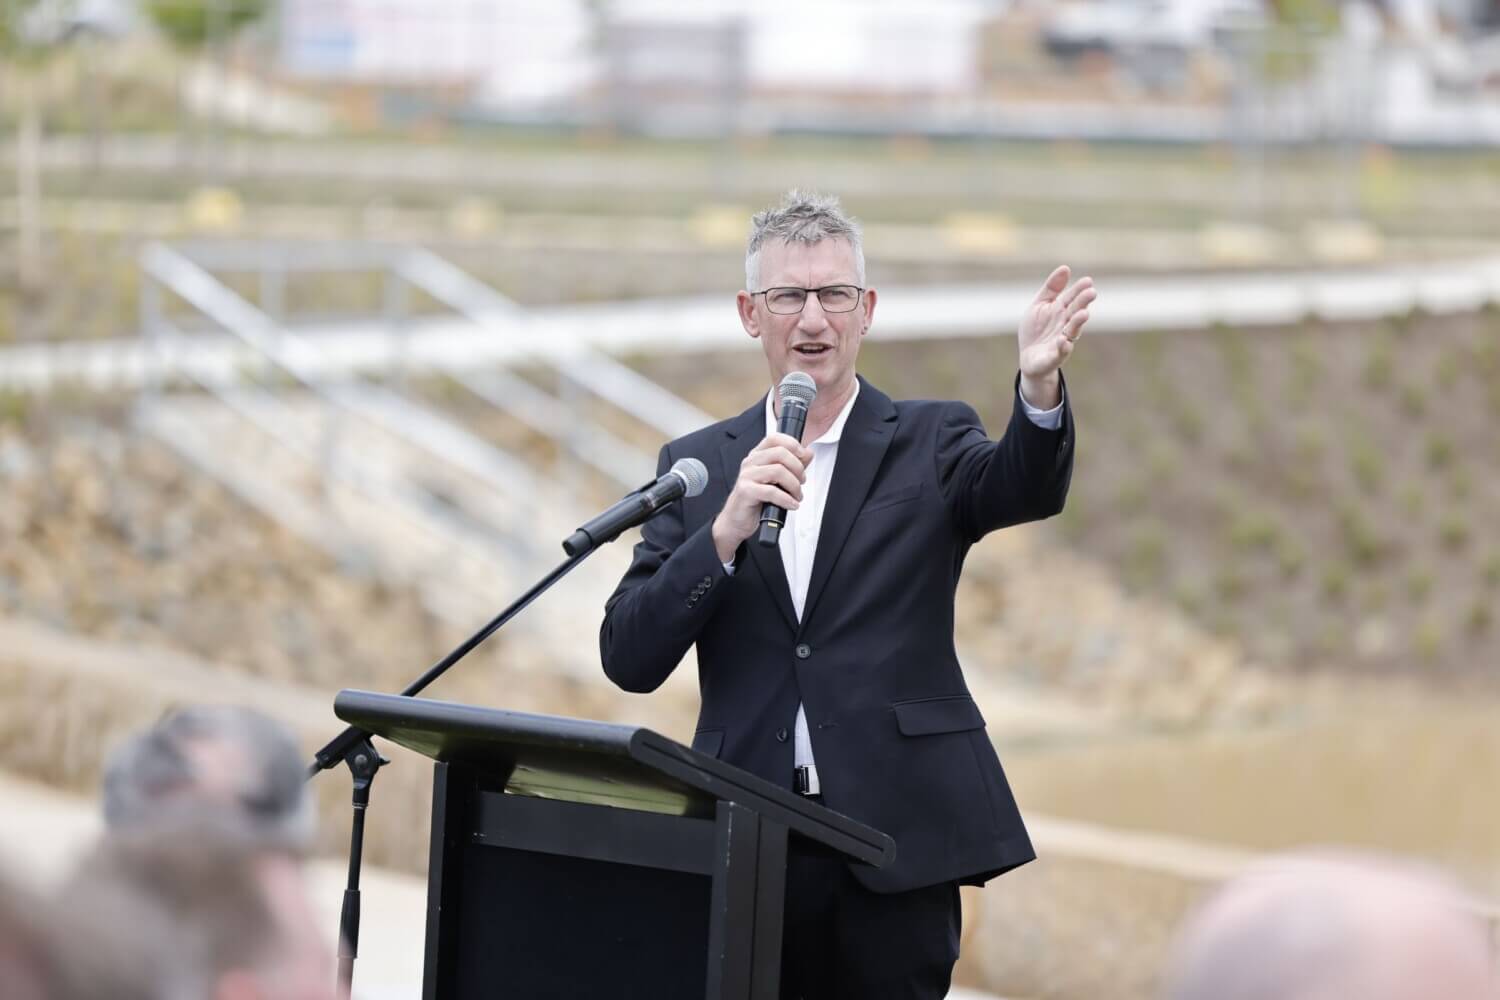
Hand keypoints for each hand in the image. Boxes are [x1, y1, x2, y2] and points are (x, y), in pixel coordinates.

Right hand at [712, 433, 811, 561]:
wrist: (737, 519)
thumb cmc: (756, 499)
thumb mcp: (777, 480)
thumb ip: (793, 465)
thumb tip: (809, 453)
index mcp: (757, 455)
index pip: (775, 438)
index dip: (792, 444)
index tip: (803, 456)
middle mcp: (750, 462)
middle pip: (780, 453)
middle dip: (797, 468)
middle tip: (802, 481)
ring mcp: (747, 475)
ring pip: (778, 471)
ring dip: (794, 485)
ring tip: (797, 496)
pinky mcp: (746, 491)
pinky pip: (771, 491)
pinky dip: (786, 499)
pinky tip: (792, 505)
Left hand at [1018, 265, 1094, 407]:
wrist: (1028, 358)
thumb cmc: (1036, 330)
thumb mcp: (1039, 305)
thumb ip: (1052, 288)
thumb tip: (1066, 268)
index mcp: (1061, 311)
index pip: (1072, 298)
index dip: (1079, 290)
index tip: (1088, 281)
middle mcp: (1065, 325)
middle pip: (1075, 312)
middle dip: (1083, 303)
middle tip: (1091, 293)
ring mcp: (1062, 340)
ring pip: (1072, 331)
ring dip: (1078, 323)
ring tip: (1084, 314)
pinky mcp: (1054, 356)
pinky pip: (1060, 352)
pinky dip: (1063, 347)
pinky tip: (1064, 340)